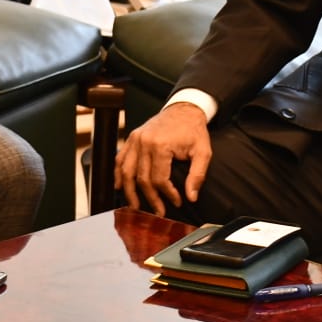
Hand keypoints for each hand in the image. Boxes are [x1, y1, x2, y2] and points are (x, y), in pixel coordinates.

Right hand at [113, 102, 210, 216]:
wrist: (184, 109)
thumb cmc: (193, 130)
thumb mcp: (203, 152)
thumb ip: (197, 175)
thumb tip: (191, 197)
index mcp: (161, 145)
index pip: (159, 179)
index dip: (168, 194)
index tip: (177, 202)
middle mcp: (144, 142)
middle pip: (142, 178)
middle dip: (150, 198)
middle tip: (158, 211)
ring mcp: (135, 139)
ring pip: (126, 172)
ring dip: (129, 192)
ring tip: (135, 206)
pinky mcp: (132, 138)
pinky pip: (120, 159)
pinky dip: (118, 174)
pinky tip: (120, 186)